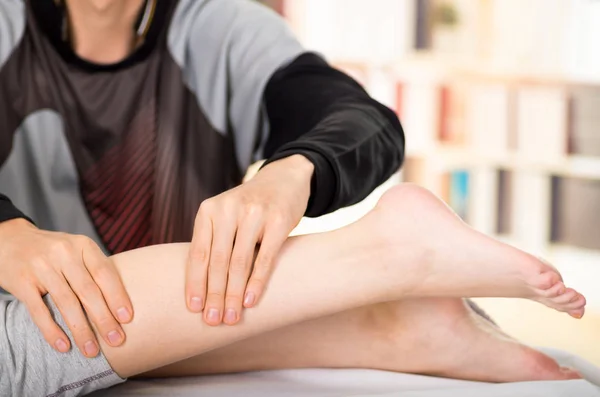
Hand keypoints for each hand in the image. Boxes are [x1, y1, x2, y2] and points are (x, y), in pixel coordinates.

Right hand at [0, 219, 132, 356]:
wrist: (9, 240)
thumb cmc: (53, 251)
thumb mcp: (76, 250)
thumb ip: (95, 270)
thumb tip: (121, 303)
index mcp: (82, 245)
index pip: (104, 273)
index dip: (117, 296)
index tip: (127, 318)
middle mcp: (63, 253)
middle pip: (88, 291)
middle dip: (104, 319)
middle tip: (116, 340)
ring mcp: (41, 267)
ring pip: (66, 303)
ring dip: (81, 330)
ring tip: (91, 351)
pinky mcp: (22, 282)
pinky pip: (39, 311)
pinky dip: (52, 331)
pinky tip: (64, 345)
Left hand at [186, 155, 313, 325]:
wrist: (284, 179)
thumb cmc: (250, 207)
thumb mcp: (226, 215)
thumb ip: (213, 241)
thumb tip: (200, 287)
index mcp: (209, 210)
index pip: (198, 253)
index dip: (194, 283)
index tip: (193, 308)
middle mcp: (229, 209)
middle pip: (217, 261)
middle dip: (214, 294)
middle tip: (212, 320)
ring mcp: (254, 214)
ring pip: (239, 262)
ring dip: (233, 294)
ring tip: (230, 317)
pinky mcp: (278, 220)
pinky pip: (265, 258)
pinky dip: (256, 282)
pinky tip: (249, 301)